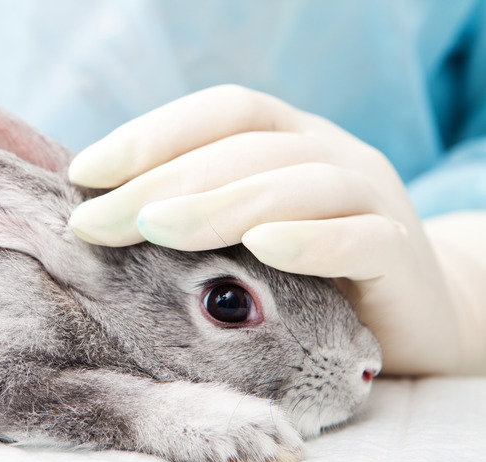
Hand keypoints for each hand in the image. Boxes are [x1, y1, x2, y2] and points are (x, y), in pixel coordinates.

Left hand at [68, 85, 485, 375]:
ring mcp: (373, 199)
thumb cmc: (308, 273)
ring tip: (153, 230)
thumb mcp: (247, 232)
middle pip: (244, 149)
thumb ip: (196, 212)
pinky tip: (262, 248)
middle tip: (95, 221)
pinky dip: (311, 241)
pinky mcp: (401, 256)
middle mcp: (332, 154)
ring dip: (219, 206)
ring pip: (298, 185)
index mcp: (290, 138)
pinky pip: (361, 239)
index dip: (151, 135)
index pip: (221, 112)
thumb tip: (105, 210)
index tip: (84, 174)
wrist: (410, 314)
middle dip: (159, 183)